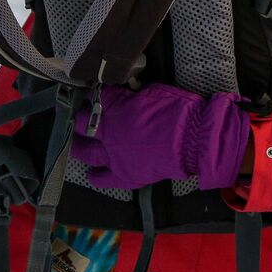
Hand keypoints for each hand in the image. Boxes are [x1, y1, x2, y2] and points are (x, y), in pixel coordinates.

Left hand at [71, 83, 249, 190]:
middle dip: (80, 118)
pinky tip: (91, 173)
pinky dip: (94, 175)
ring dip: (79, 145)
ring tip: (78, 142)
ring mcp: (112, 155)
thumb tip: (126, 96)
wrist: (192, 139)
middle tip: (81, 116)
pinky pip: (101, 178)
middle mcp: (107, 131)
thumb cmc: (177, 110)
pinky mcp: (122, 175)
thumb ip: (133, 96)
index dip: (95, 95)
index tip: (96, 94)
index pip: (97, 98)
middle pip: (82, 123)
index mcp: (115, 107)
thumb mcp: (153, 92)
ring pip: (84, 151)